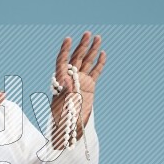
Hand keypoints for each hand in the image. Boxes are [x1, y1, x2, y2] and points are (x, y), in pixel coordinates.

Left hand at [50, 31, 106, 147]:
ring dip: (91, 50)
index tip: (68, 39)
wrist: (69, 130)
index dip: (65, 50)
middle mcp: (70, 78)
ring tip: (97, 37)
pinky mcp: (90, 87)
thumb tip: (66, 82)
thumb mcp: (61, 108)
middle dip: (81, 46)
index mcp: (60, 82)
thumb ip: (65, 94)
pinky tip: (103, 53)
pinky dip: (99, 63)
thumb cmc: (61, 121)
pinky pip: (95, 72)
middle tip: (87, 33)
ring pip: (87, 62)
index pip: (62, 62)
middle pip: (76, 58)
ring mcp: (81, 82)